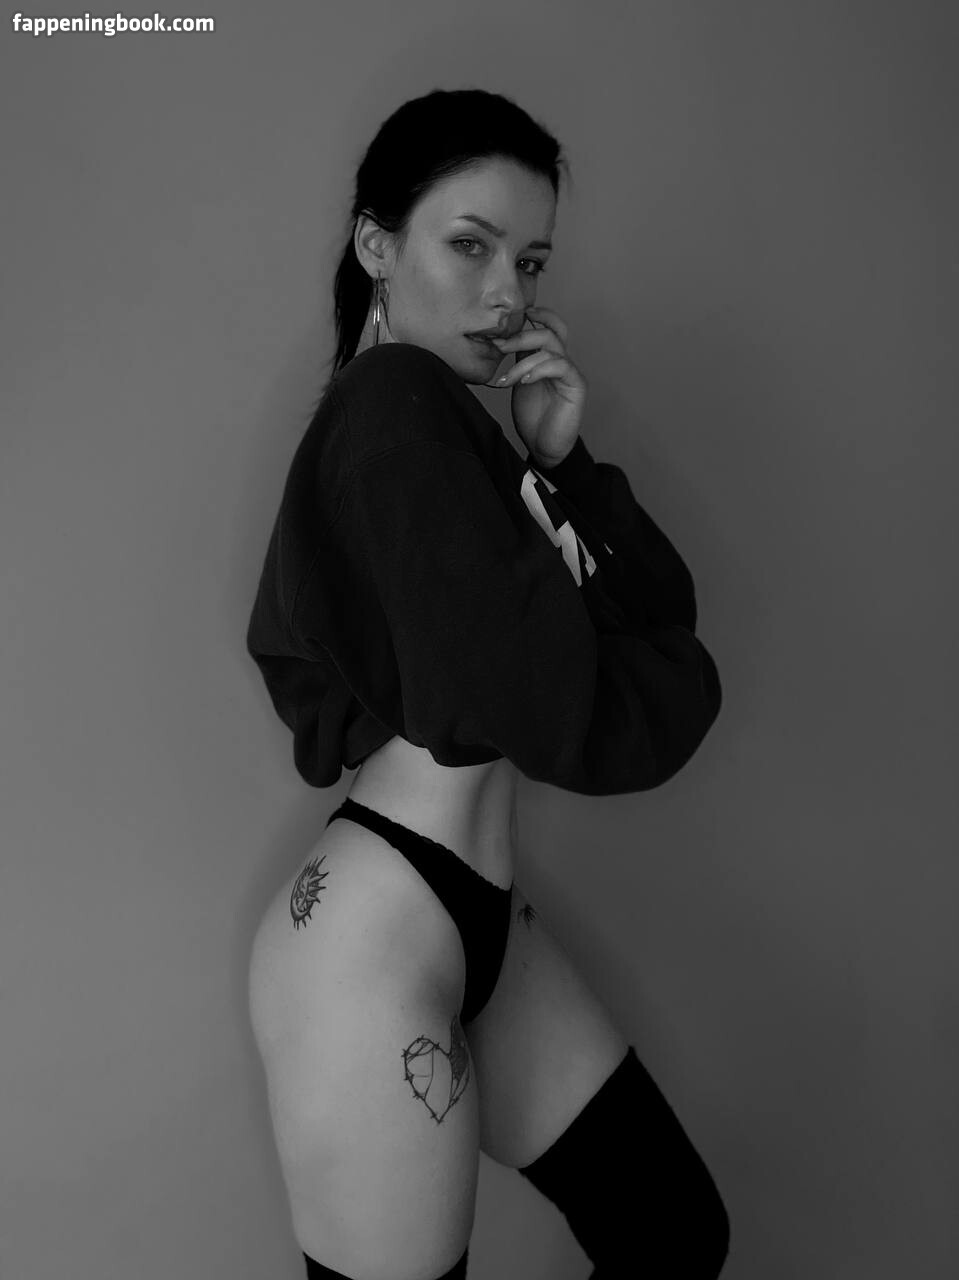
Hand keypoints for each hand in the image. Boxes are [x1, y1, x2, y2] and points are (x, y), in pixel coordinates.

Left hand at [485, 306, 586, 466]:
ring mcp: (570, 373)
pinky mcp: (577, 386)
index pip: (549, 326)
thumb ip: (517, 361)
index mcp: (548, 358)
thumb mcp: (519, 382)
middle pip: (548, 332)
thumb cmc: (532, 417)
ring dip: (523, 361)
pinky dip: (539, 370)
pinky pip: (560, 366)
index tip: (515, 314)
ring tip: (506, 379)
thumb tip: (500, 340)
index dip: (538, 315)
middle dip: (520, 336)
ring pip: (551, 349)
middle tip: (499, 346)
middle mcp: (562, 361)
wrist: (544, 446)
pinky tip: (524, 381)